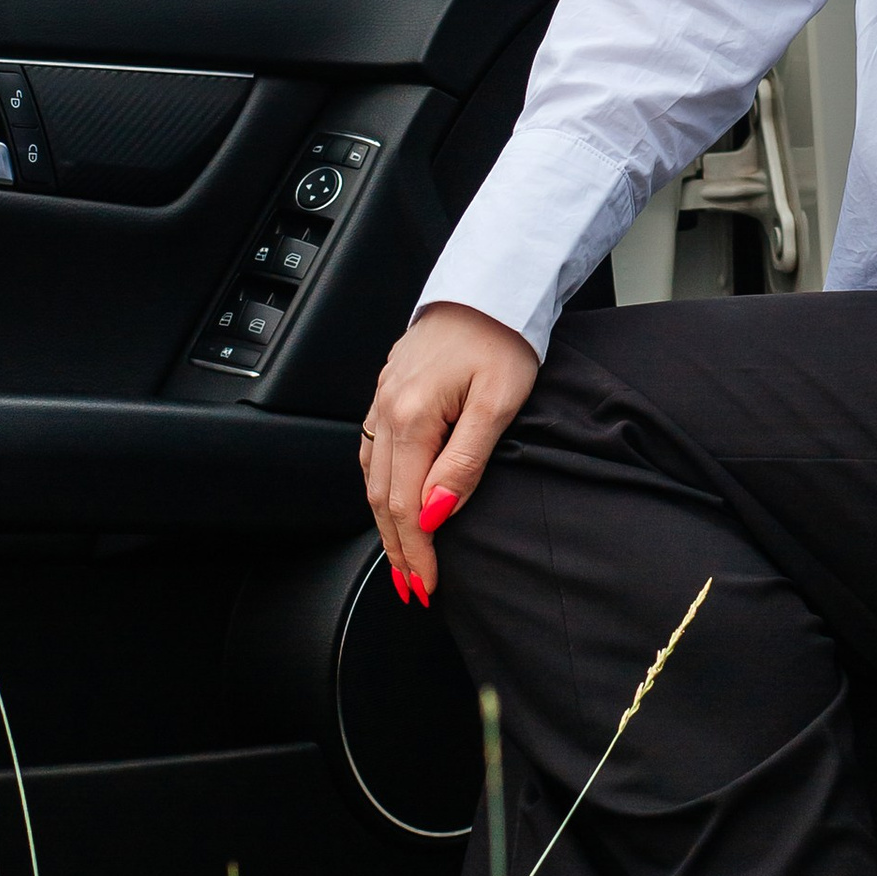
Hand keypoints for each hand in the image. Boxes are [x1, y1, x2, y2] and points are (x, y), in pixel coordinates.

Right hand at [362, 303, 538, 600]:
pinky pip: (374, 448)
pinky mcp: (389, 388)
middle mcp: (388, 408)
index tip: (427, 586)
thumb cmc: (504, 338)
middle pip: (381, 497)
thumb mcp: (499, 403)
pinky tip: (390, 502)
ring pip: (373, 476)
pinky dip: (379, 486)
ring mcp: (384, 396)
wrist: (493, 286)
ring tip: (402, 560)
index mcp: (414, 416)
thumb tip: (436, 514)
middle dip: (397, 549)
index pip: (405, 504)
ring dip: (385, 523)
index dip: (416, 551)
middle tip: (412, 589)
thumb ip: (465, 462)